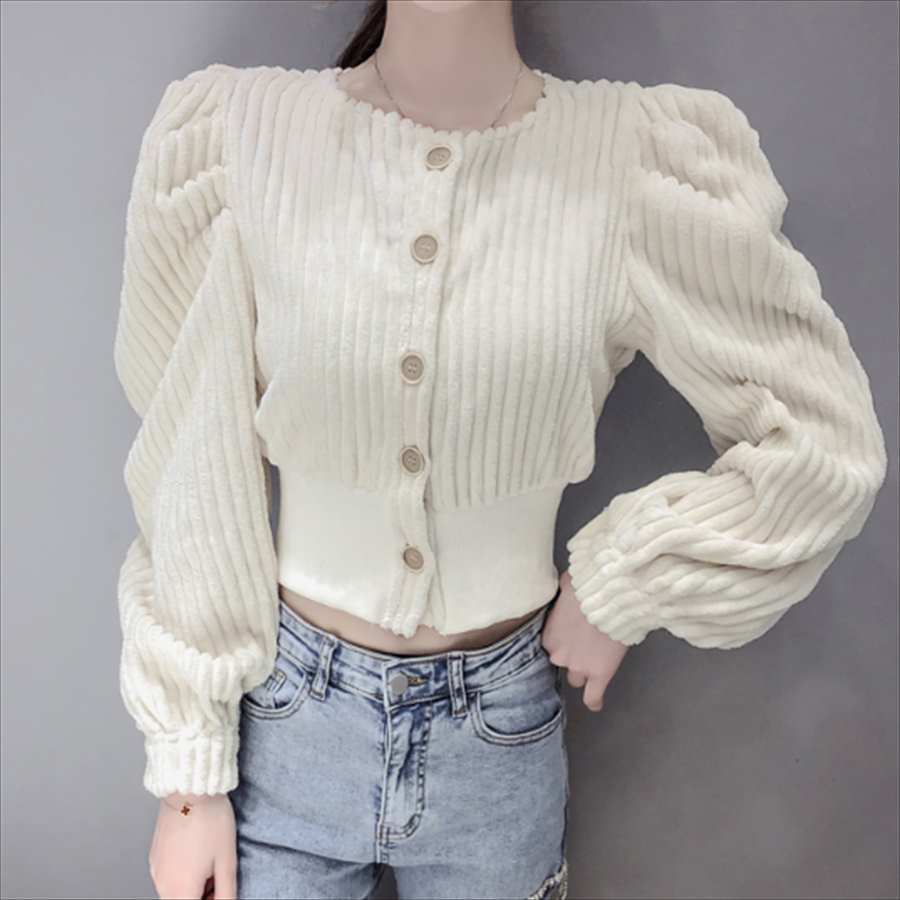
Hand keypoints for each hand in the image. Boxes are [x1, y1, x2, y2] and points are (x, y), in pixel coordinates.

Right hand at [149, 792, 237, 899]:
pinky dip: (182, 872)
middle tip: (219, 875)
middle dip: (203, 895)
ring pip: (175, 891)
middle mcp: (162, 884)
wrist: (189, 789)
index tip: (221, 891)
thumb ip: (226, 892)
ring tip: (209, 859)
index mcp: (180, 890)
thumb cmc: (210, 820)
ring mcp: (156, 870)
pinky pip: (168, 875)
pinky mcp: (154, 855)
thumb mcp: (226, 860)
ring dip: (192, 885)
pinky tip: (196, 850)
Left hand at [541, 569, 628, 710]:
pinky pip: (593, 696)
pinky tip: (595, 703)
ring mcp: (579, 667)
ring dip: (584, 670)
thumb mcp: (565, 585)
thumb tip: (560, 587)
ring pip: (576, 679)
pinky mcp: (600, 674)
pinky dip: (594, 701)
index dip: (562, 640)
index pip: (550, 646)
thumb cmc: (588, 585)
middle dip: (572, 653)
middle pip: (562, 662)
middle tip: (585, 641)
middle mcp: (558, 655)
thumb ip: (560, 595)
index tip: (571, 634)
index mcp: (547, 635)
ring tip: (595, 659)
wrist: (612, 596)